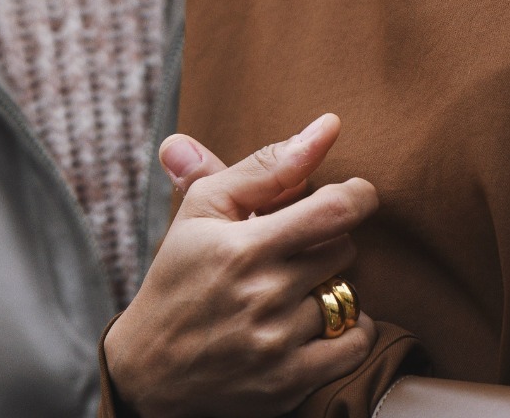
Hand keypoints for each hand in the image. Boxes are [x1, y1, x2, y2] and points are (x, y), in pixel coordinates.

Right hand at [102, 114, 378, 417]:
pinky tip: (323, 320)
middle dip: (326, 242)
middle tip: (294, 248)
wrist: (150, 369)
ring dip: (330, 287)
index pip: (334, 212)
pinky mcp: (290, 382)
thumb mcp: (204, 209)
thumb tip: (327, 127)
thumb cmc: (178, 276)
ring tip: (294, 289)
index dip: (359, 196)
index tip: (357, 193)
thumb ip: (266, 167)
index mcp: (242, 248)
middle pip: (342, 251)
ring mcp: (278, 344)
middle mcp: (263, 297)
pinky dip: (352, 329)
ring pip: (348, 296)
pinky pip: (355, 344)